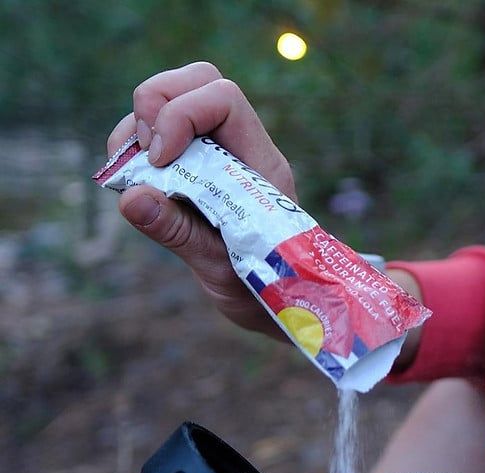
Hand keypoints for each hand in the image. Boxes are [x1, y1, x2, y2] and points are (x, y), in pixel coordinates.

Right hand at [106, 61, 294, 334]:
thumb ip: (177, 231)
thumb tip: (130, 198)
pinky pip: (162, 130)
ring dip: (140, 124)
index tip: (160, 160)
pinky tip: (131, 178)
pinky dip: (137, 144)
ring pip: (178, 97)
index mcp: (260, 165)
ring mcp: (220, 154)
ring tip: (129, 169)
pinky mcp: (197, 166)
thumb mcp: (218, 268)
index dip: (182, 114)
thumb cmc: (257, 287)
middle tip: (143, 153)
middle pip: (200, 81)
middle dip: (157, 102)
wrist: (274, 300)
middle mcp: (242, 149)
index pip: (225, 99)